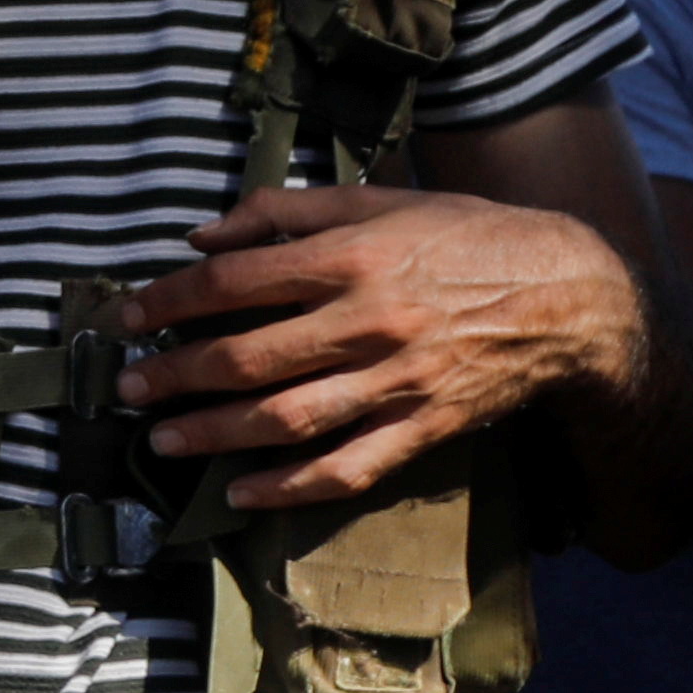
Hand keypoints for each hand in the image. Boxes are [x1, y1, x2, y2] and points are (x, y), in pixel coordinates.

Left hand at [113, 183, 645, 508]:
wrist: (568, 296)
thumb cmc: (465, 237)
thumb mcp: (377, 201)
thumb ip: (284, 211)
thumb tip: (202, 236)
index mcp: (349, 257)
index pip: (231, 283)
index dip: (166, 301)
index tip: (124, 319)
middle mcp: (366, 322)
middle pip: (246, 358)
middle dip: (175, 376)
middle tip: (126, 389)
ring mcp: (395, 382)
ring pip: (285, 419)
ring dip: (214, 434)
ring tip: (164, 441)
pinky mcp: (423, 427)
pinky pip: (348, 468)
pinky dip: (291, 487)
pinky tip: (243, 492)